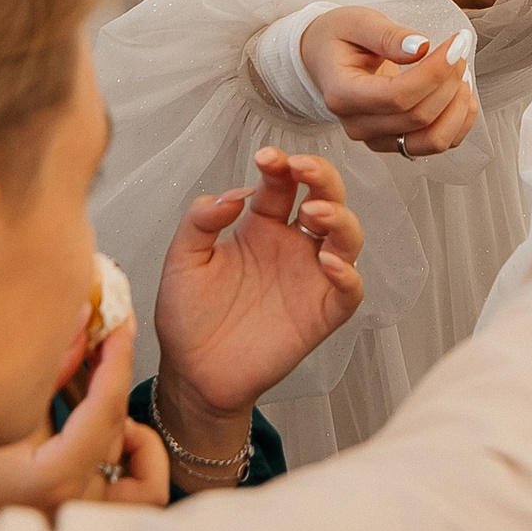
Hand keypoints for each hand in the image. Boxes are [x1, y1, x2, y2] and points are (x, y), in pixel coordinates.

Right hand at [0, 323, 170, 514]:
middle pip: (119, 429)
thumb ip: (45, 374)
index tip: (119, 324)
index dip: (117, 358)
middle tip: (104, 343)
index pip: (106, 407)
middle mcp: (76, 503)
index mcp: (54, 477)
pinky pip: (135, 495)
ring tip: (98, 398)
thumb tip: (84, 325)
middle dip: (115, 381)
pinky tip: (107, 440)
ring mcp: (79, 519)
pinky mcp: (76, 524)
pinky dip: (133, 464)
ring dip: (127, 428)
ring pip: (142, 473)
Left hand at [155, 147, 367, 419]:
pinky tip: (331, 263)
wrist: (193, 373)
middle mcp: (292, 246)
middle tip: (303, 168)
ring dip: (340, 218)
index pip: (283, 183)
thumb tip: (234, 194)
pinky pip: (349, 290)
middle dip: (321, 176)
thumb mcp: (182, 259)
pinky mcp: (321, 313)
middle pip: (326, 198)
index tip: (267, 158)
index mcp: (261, 226)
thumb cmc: (187, 316)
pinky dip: (349, 275)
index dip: (281, 164)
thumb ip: (200, 220)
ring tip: (315, 212)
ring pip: (347, 237)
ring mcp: (310, 278)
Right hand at [302, 7, 480, 155]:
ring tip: (461, 72)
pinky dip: (459, 121)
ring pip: (433, 141)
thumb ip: (388, 35)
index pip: (397, 96)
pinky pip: (438, 143)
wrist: (324, 58)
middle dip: (449, 81)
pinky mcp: (396, 143)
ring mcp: (377, 139)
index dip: (435, 72)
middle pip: (419, 117)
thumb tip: (420, 47)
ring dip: (458, 107)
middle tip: (459, 48)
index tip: (454, 43)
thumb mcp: (357, 22)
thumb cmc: (340, 38)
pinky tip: (461, 93)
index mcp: (343, 94)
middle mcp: (358, 124)